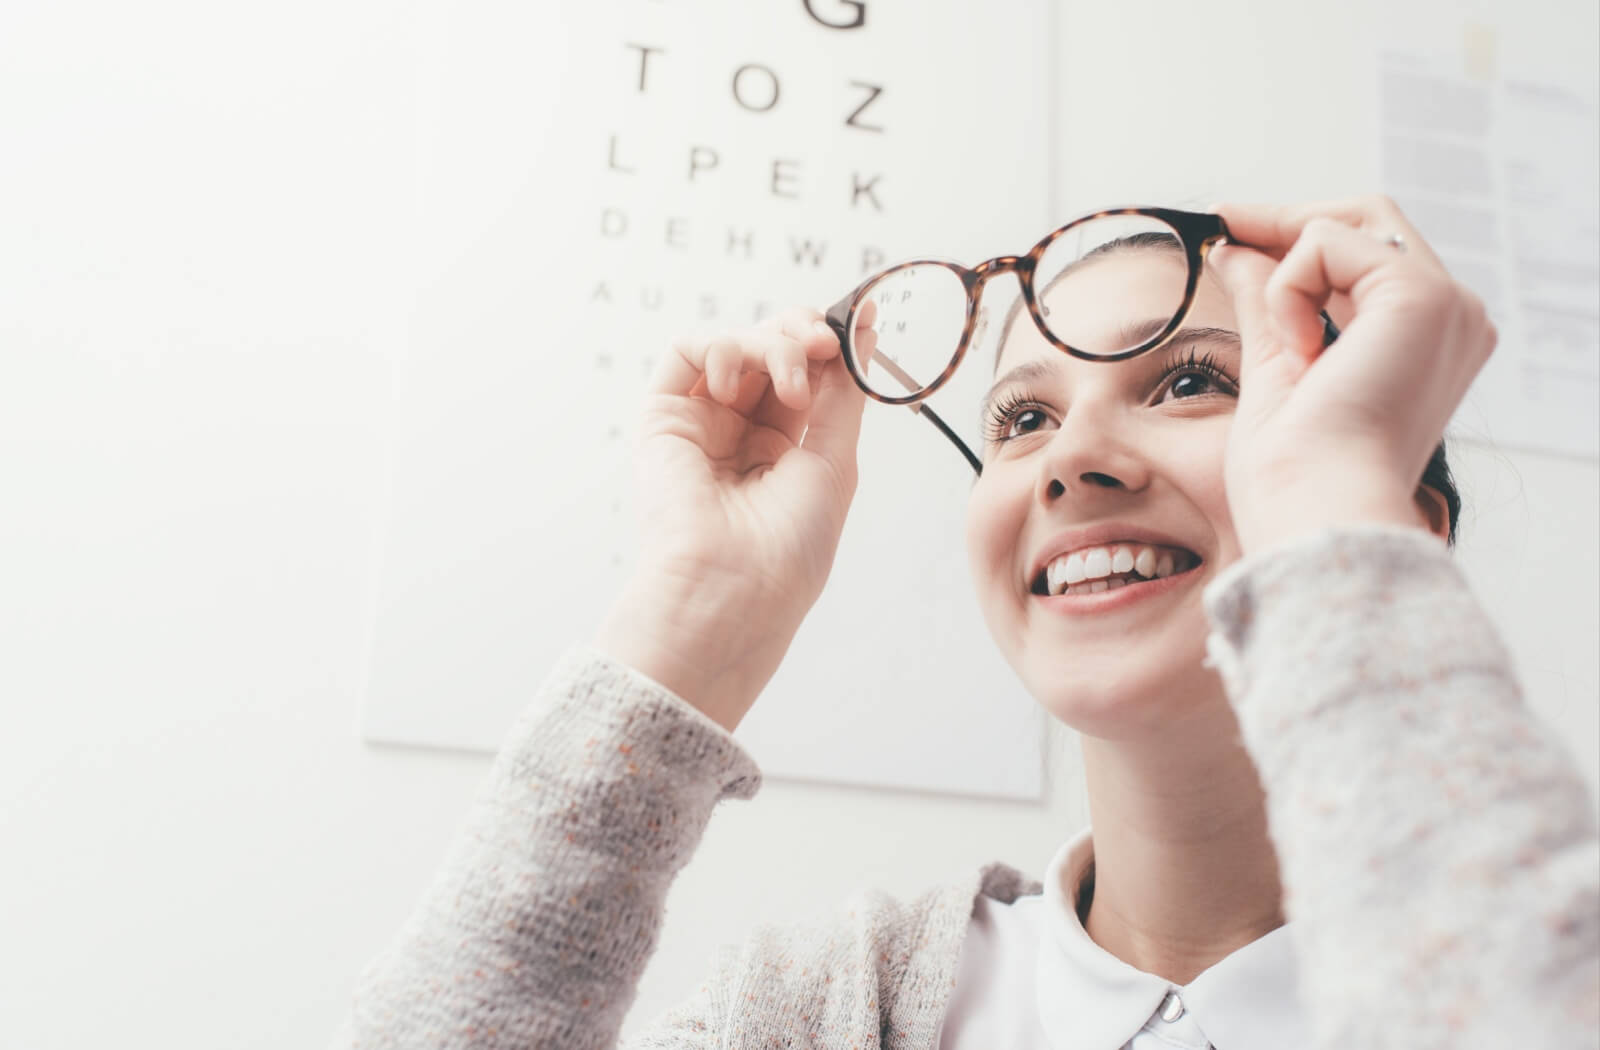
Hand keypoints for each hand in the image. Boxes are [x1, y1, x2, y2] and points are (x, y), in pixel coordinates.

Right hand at [593, 304, 877, 731]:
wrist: (731, 589)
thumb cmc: (787, 546)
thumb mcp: (834, 459)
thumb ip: (842, 390)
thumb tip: (863, 326)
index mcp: (783, 451)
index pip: (806, 375)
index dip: (828, 345)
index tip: (854, 324)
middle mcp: (739, 434)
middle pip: (770, 351)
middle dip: (800, 334)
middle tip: (821, 344)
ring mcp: (700, 424)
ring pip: (734, 346)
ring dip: (769, 346)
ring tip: (791, 384)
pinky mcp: (661, 419)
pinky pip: (685, 353)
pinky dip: (717, 349)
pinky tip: (733, 384)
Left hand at [1207, 196, 1496, 555]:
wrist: (1316, 509)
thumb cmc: (1296, 471)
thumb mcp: (1276, 366)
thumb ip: (1267, 303)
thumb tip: (1236, 249)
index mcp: (1428, 342)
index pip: (1369, 254)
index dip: (1299, 235)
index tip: (1230, 225)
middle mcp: (1453, 318)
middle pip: (1369, 220)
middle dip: (1288, 219)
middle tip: (1222, 222)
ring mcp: (1446, 304)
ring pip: (1344, 226)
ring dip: (1286, 277)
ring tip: (1288, 351)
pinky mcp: (1422, 296)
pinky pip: (1326, 244)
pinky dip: (1289, 291)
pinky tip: (1302, 353)